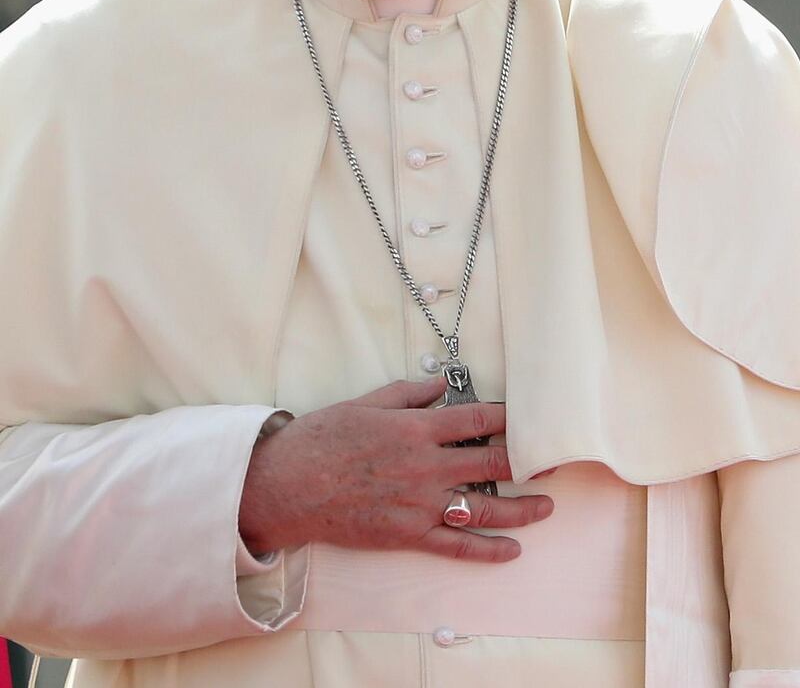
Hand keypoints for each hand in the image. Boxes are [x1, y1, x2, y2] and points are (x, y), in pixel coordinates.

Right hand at [239, 377, 553, 562]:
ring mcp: (419, 504)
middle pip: (489, 461)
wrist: (288, 485)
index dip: (507, 417)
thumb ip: (409, 394)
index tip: (528, 417)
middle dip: (525, 461)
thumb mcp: (366, 403)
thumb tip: (441, 383)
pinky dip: (487, 549)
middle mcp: (425, 466)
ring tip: (546, 506)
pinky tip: (511, 549)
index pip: (476, 419)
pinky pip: (457, 546)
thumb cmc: (323, 438)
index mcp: (416, 428)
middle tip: (552, 461)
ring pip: (483, 507)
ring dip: (520, 508)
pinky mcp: (408, 534)